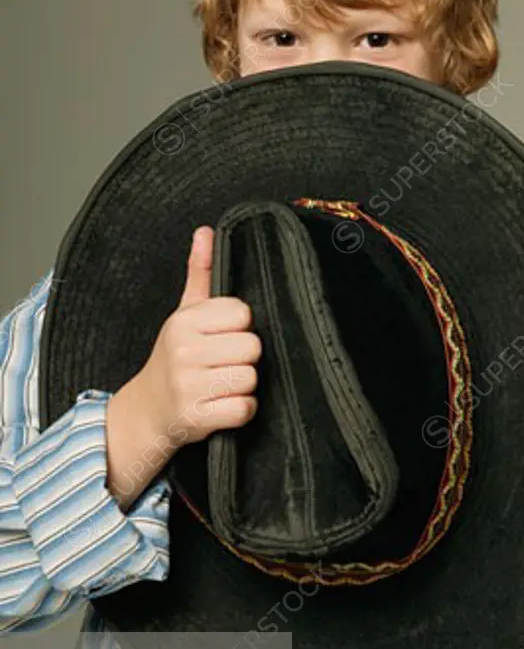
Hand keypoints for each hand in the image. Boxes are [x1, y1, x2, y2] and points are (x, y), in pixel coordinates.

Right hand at [136, 226, 260, 447]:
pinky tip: (222, 405)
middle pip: (252, 348)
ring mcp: (188, 385)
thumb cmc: (174, 359)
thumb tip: (206, 231)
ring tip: (222, 385)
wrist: (146, 411)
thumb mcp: (183, 314)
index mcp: (183, 322)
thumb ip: (200, 273)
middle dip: (245, 359)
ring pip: (250, 379)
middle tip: (224, 365)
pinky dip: (240, 411)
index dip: (241, 328)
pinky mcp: (196, 417)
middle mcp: (183, 350)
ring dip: (243, 387)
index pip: (243, 314)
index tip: (224, 337)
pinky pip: (243, 409)